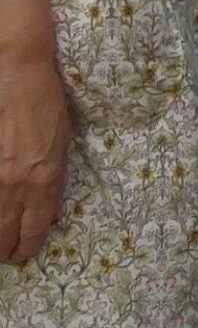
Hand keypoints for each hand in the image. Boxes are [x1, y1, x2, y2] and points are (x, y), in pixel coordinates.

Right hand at [0, 51, 70, 264]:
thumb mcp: (61, 145)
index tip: (25, 253)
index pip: (35, 227)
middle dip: (6, 249)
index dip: (28, 246)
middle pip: (5, 233)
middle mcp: (16, 184)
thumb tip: (47, 214)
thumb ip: (53, 181)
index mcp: (45, 178)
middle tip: (7, 254)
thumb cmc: (45, 104)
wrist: (16, 74)